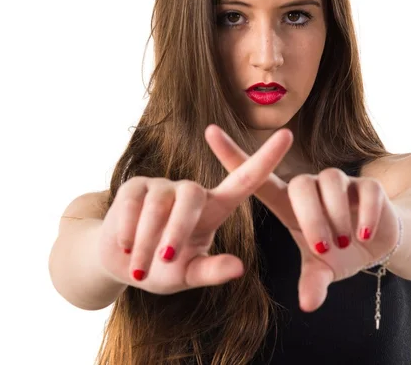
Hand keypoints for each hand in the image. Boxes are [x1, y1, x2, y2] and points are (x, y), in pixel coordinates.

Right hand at [97, 127, 292, 294]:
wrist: (122, 264)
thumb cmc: (162, 268)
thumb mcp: (188, 275)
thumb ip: (211, 271)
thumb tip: (239, 268)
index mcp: (215, 209)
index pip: (245, 180)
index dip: (267, 157)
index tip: (288, 134)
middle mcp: (191, 191)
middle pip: (192, 195)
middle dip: (177, 230)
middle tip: (165, 260)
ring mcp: (162, 186)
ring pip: (159, 204)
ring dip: (148, 240)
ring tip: (141, 267)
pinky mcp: (134, 186)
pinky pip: (132, 204)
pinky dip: (128, 231)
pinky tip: (126, 247)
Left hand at [207, 124, 400, 311]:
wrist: (376, 244)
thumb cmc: (338, 252)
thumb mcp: (322, 269)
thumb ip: (312, 281)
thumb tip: (309, 305)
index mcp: (289, 204)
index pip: (259, 177)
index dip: (234, 155)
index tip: (209, 131)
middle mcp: (312, 188)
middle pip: (301, 185)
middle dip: (311, 219)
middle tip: (323, 247)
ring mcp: (341, 184)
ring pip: (331, 182)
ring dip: (336, 216)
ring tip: (343, 242)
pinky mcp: (368, 186)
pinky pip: (365, 189)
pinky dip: (365, 213)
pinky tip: (363, 234)